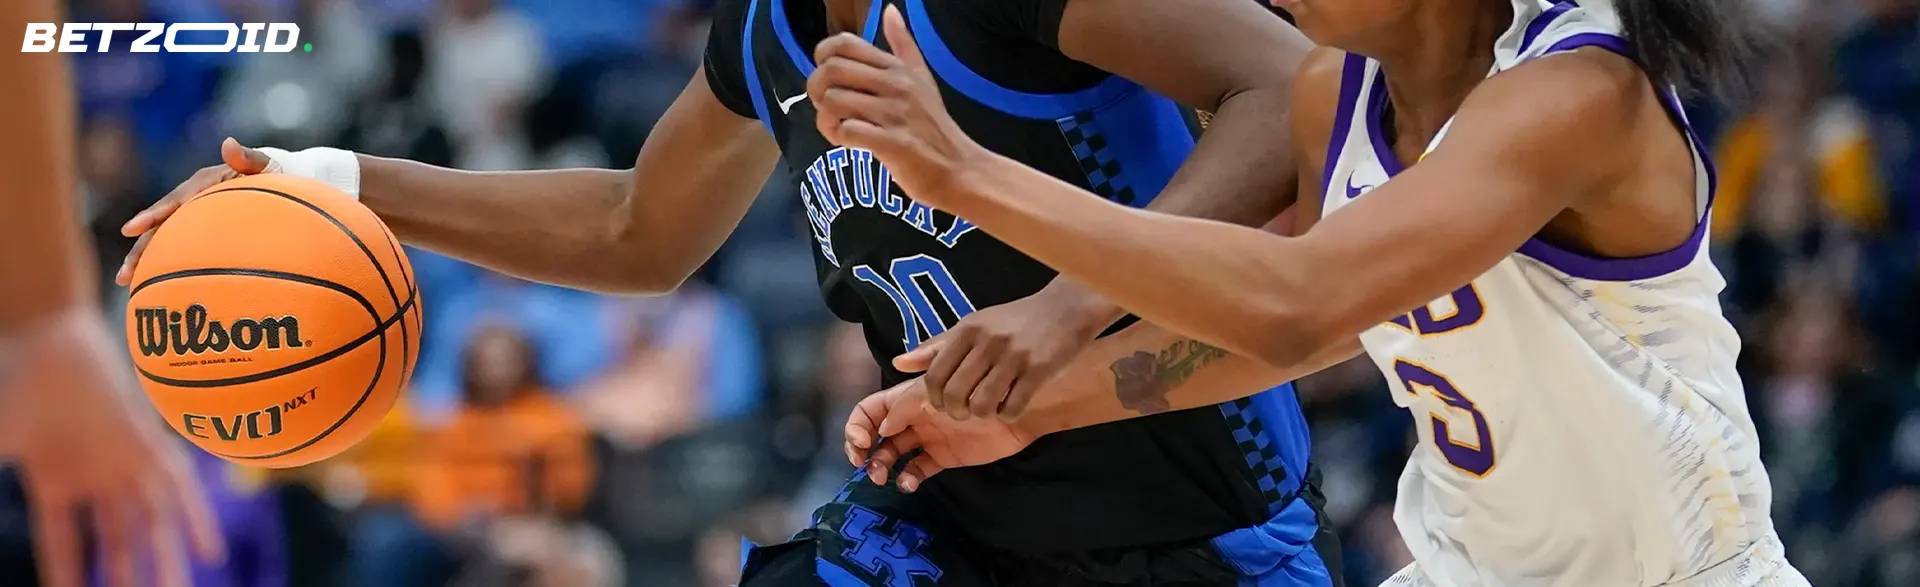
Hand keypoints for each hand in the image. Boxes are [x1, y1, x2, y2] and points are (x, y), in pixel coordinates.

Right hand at [0, 312, 223, 586]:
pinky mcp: (147, 442)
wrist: (47, 336)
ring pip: (151, 523)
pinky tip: (211, 552)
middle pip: (117, 541)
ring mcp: (124, 460)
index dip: (67, 573)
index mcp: (56, 482)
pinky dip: (196, 518)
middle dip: (125, 576)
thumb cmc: (12, 385)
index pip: (64, 544)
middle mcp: (96, 477)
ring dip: (165, 561)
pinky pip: (179, 486)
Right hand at [115, 139, 359, 286]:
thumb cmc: (284, 173)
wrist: (298, 184)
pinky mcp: (210, 233)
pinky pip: (188, 250)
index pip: (175, 201)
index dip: (153, 214)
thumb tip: (228, 143)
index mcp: (205, 185)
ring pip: (170, 242)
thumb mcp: (270, 164)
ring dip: (149, 263)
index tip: (132, 229)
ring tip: (128, 286)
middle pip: (163, 228)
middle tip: (123, 276)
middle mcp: (197, 202)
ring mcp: (202, 219)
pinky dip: (174, 267)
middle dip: (141, 251)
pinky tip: (164, 291)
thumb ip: (250, 158)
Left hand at [807, 5, 987, 207]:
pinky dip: (839, 138)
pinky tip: (848, 144)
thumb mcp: (921, 79)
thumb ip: (903, 45)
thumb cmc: (933, 126)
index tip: (830, 81)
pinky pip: (847, 130)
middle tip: (828, 109)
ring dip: (825, 120)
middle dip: (817, 90)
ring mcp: (895, 114)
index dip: (823, 59)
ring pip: (833, 101)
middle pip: (831, 70)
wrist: (959, 170)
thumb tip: (890, 10)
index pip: (844, 44)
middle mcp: (896, 85)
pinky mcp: (893, 144)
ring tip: (838, 130)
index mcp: (898, 68)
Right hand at [842, 379, 1039, 491]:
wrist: (1014, 406)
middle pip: (874, 434)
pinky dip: (907, 479)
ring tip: (882, 477)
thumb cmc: (977, 388)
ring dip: (880, 466)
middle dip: (862, 450)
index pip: (869, 410)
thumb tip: (882, 428)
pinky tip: (909, 483)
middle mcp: (912, 418)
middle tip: (864, 465)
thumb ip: (906, 405)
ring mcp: (927, 438)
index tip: (860, 443)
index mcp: (906, 397)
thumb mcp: (936, 387)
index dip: (857, 426)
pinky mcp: (942, 458)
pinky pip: (916, 470)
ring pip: (891, 454)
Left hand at [893, 284, 1109, 420]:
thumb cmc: (1014, 320)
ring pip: (982, 405)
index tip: (941, 405)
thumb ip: (936, 346)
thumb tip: (898, 364)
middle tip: (965, 412)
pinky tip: (1012, 406)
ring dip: (982, 414)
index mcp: (967, 330)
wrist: (1066, 309)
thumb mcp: (973, 325)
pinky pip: (1012, 407)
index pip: (935, 376)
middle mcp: (987, 342)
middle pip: (955, 394)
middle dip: (956, 412)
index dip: (934, 398)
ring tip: (989, 408)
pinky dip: (1008, 414)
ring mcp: (1013, 357)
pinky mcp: (1038, 370)